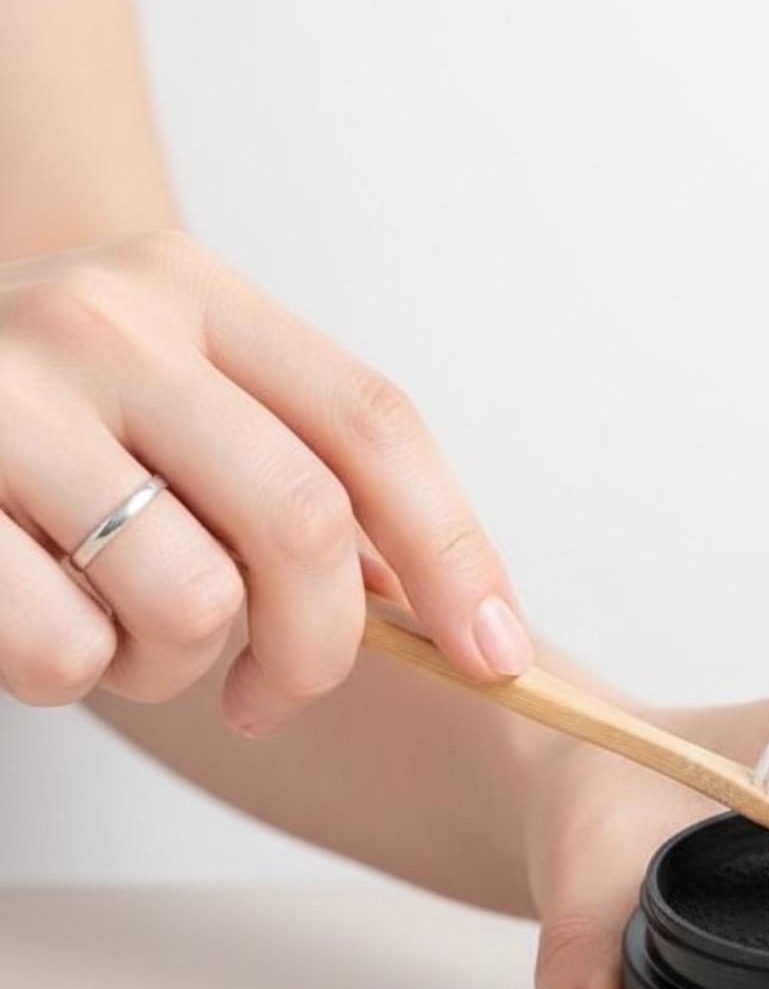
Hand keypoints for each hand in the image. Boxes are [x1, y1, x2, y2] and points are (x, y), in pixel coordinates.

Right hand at [0, 231, 528, 733]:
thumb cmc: (67, 430)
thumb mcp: (188, 410)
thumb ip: (307, 481)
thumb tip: (445, 615)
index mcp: (200, 294)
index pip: (375, 426)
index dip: (457, 556)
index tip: (499, 661)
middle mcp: (108, 322)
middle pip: (304, 524)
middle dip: (319, 649)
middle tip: (276, 694)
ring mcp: (6, 399)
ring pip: (191, 602)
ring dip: (179, 669)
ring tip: (128, 634)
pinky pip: (67, 649)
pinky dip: (75, 677)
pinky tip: (44, 622)